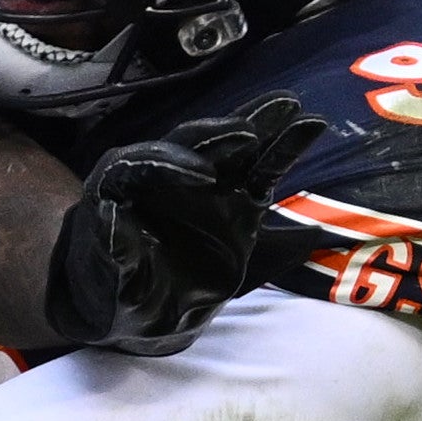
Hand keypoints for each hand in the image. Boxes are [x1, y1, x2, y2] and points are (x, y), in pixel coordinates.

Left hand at [44, 94, 324, 359]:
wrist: (143, 315)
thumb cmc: (118, 297)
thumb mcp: (113, 286)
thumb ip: (116, 252)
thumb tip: (111, 214)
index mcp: (119, 189)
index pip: (141, 163)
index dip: (171, 165)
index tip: (203, 178)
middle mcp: (162, 177)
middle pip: (188, 145)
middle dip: (217, 136)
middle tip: (247, 133)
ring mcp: (203, 186)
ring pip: (229, 150)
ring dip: (259, 125)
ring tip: (290, 105)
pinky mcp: (236, 201)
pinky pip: (261, 170)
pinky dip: (283, 149)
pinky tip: (310, 125)